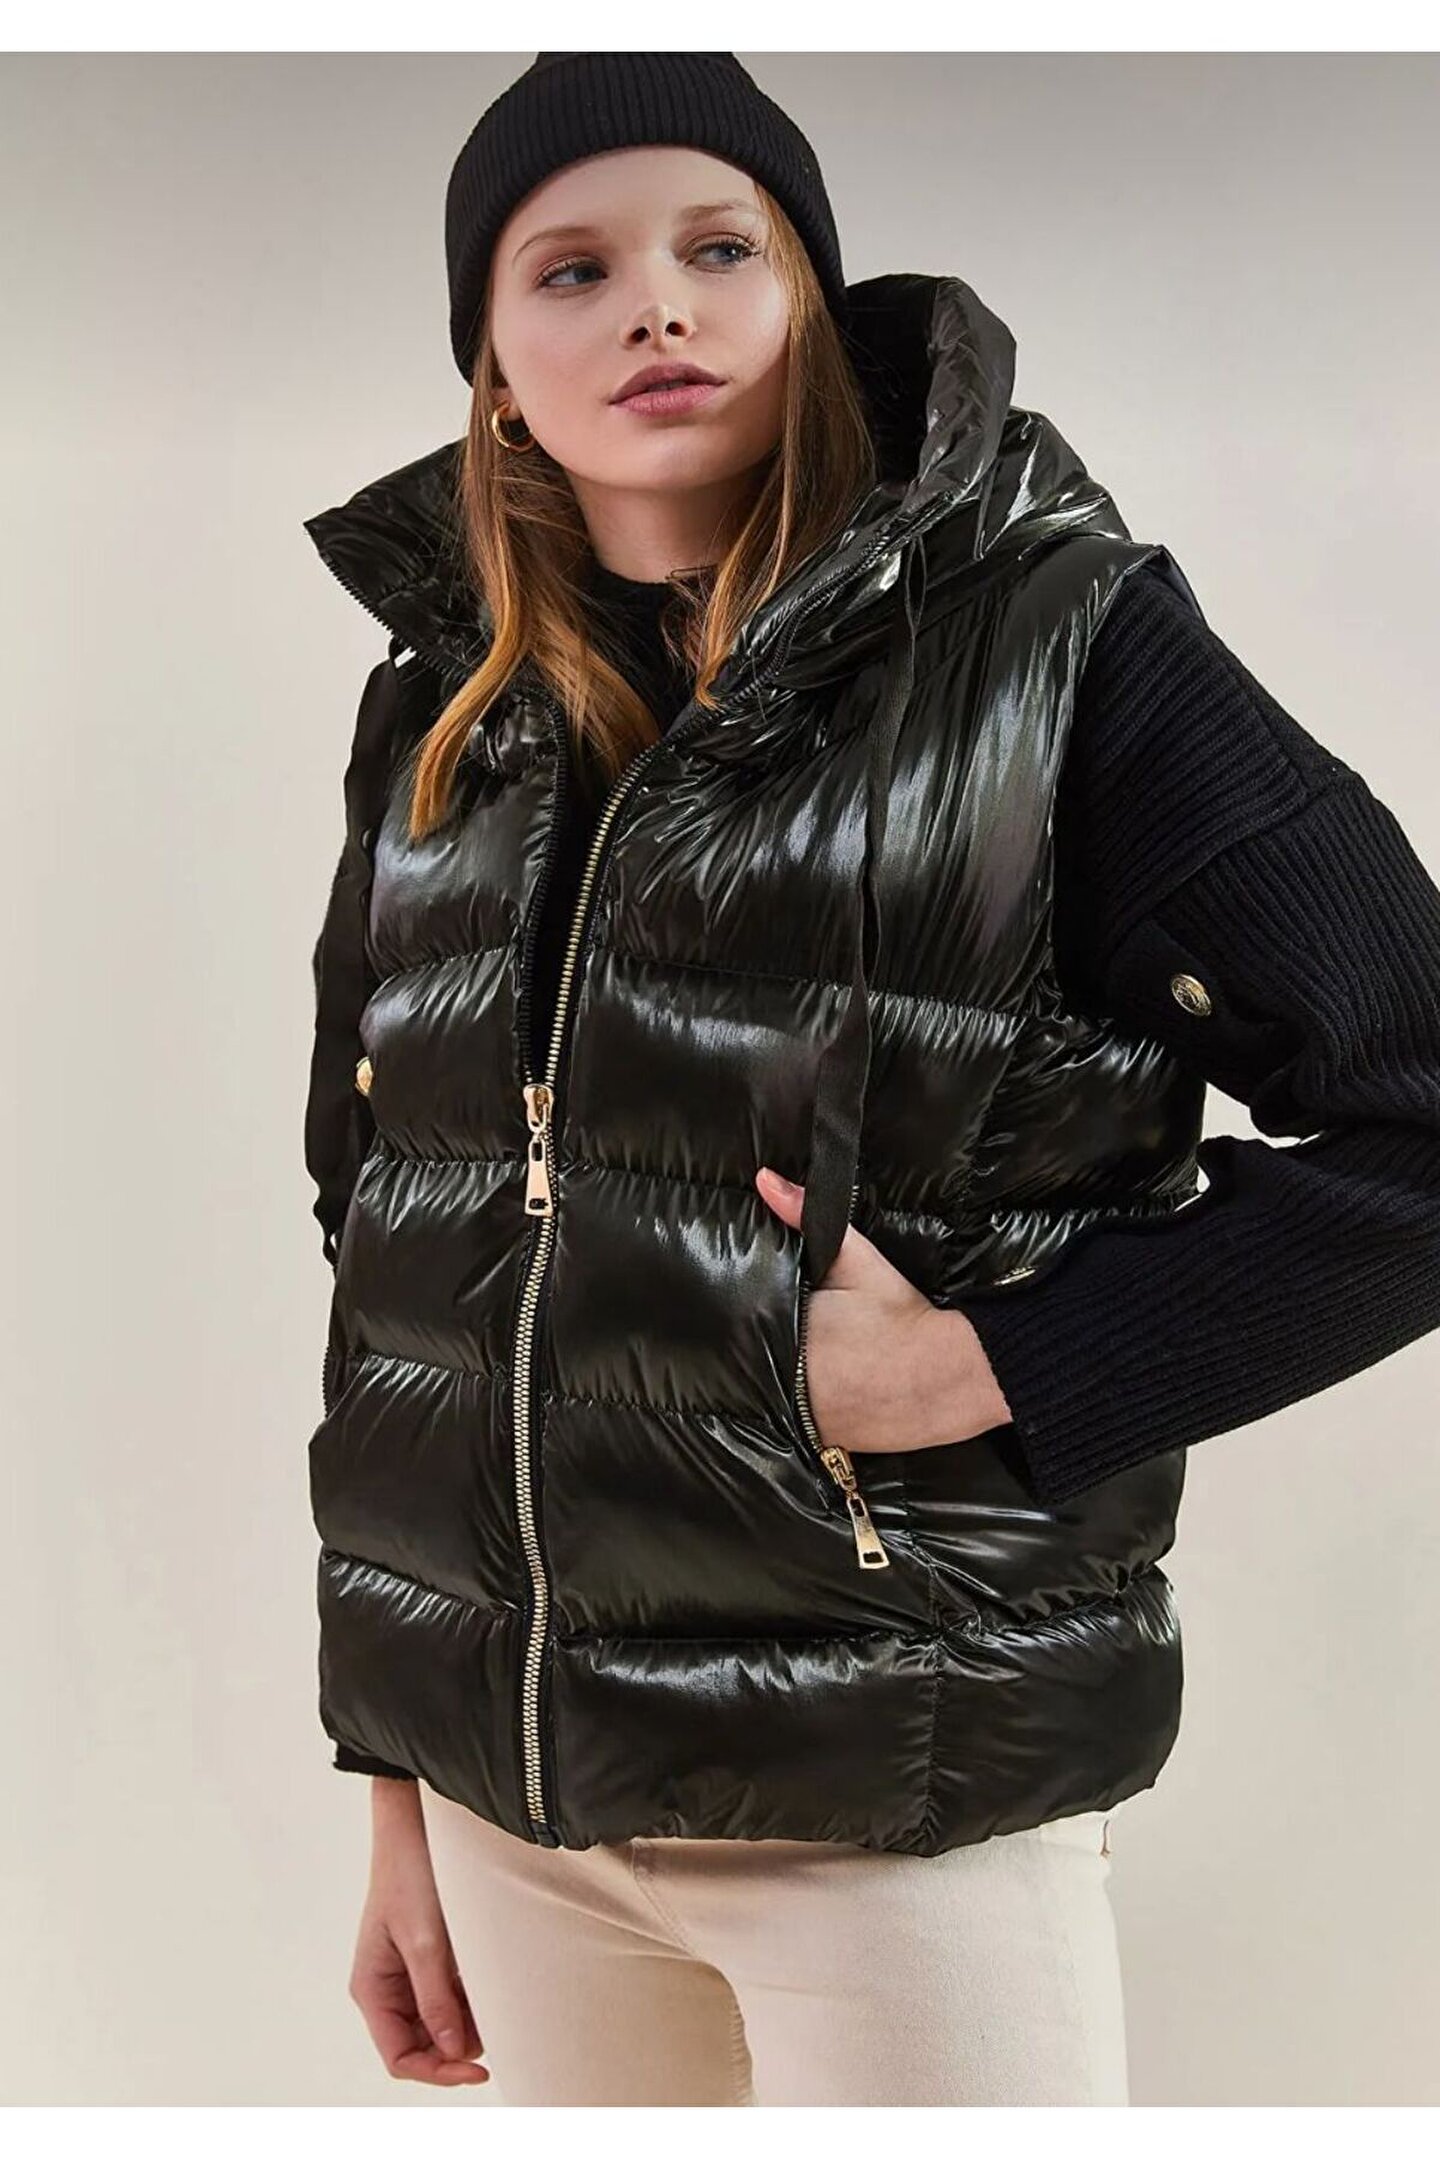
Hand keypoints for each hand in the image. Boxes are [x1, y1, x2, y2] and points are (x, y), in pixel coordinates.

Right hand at [348, 1778, 489, 2086]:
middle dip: (458, 2043)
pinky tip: (490, 1975)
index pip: (401, 2057)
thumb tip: (453, 2052)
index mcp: (373, 1989)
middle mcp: (390, 1987)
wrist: (418, 1820)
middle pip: (424, 2044)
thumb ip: (436, 1999)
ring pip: (444, 2021)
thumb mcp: (424, 1940)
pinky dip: (474, 1994)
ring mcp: (412, 1972)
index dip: (438, 2071)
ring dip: (470, 2018)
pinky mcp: (435, 1954)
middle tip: (497, 2024)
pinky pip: (455, 1992)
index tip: (482, 2068)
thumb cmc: (411, 1873)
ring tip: (495, 1993)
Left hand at [755, 1165, 1012, 1455]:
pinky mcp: (827, 1442)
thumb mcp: (855, 1261)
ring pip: (767, 1399)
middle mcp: (790, 1385)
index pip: (736, 1328)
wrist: (951, 1374)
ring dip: (765, 1385)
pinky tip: (804, 1394)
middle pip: (746, 1367)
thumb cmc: (901, 1315)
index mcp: (786, 1337)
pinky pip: (793, 1425)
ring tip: (769, 1366)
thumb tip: (766, 1180)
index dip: (729, 1321)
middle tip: (746, 1337)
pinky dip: (793, 1410)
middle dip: (746, 1351)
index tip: (722, 1310)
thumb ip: (805, 1218)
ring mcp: (807, 1420)